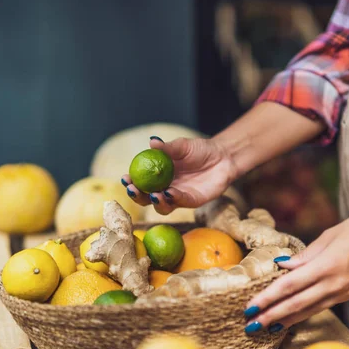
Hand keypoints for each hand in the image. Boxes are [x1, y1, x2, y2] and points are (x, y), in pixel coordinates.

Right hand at [121, 136, 240, 214]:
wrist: (223, 157)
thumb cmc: (200, 150)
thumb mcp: (182, 146)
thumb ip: (167, 147)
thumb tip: (152, 141)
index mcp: (158, 175)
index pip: (140, 181)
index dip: (131, 182)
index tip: (125, 178)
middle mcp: (165, 188)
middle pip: (146, 198)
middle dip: (137, 195)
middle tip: (133, 189)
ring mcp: (178, 196)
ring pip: (161, 206)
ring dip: (155, 202)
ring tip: (153, 194)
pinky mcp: (192, 201)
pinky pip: (180, 202)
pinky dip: (174, 199)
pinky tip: (170, 193)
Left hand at [243, 206, 348, 333]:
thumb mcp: (332, 234)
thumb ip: (307, 254)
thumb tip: (285, 265)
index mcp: (328, 265)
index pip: (290, 285)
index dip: (269, 298)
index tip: (251, 305)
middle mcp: (336, 283)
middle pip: (297, 304)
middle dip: (272, 316)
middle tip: (252, 324)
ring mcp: (347, 291)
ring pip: (311, 309)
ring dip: (288, 319)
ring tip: (269, 326)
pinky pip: (325, 305)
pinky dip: (307, 312)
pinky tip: (296, 315)